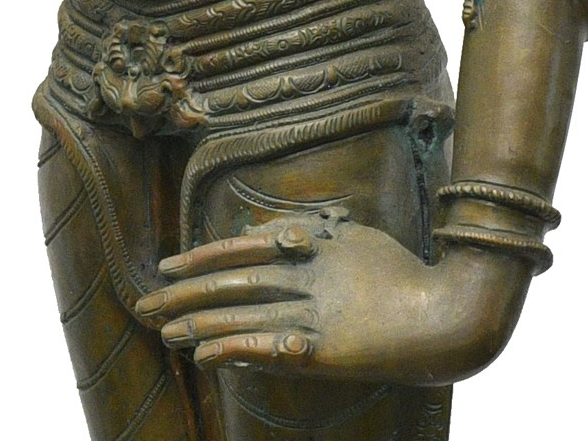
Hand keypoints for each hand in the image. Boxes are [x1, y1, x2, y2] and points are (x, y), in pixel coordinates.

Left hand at [135, 212, 522, 384]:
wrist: (443, 315)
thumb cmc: (403, 274)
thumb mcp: (358, 237)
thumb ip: (321, 231)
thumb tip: (287, 231)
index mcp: (313, 243)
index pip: (243, 246)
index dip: (202, 256)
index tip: (168, 265)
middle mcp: (306, 273)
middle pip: (233, 281)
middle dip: (184, 293)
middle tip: (143, 303)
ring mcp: (313, 312)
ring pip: (241, 313)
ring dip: (198, 322)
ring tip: (163, 331)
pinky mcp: (321, 350)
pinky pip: (266, 347)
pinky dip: (231, 348)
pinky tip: (203, 356)